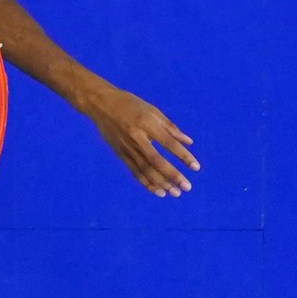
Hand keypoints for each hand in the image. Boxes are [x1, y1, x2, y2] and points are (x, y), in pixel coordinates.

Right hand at [83, 86, 198, 196]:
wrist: (100, 104)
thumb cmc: (130, 104)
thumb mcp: (152, 110)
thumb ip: (171, 127)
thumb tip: (189, 142)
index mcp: (147, 124)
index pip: (169, 144)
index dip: (183, 156)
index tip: (196, 167)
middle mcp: (137, 138)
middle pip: (157, 161)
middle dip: (173, 175)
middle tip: (187, 187)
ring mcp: (127, 148)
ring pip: (145, 170)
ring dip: (161, 183)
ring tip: (175, 193)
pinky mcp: (120, 154)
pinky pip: (134, 171)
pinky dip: (146, 183)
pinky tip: (158, 191)